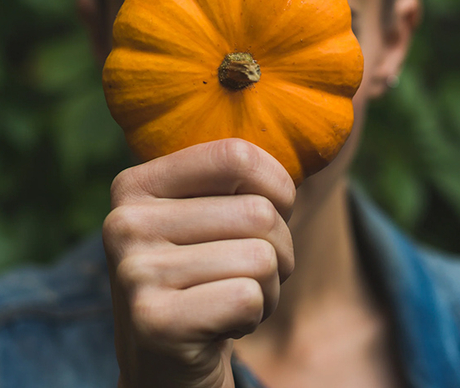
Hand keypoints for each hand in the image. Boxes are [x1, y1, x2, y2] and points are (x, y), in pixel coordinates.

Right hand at [103, 139, 295, 387]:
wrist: (168, 367)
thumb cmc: (206, 280)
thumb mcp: (207, 219)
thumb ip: (237, 175)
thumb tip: (337, 98)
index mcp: (134, 185)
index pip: (237, 154)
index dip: (279, 189)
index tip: (269, 216)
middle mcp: (123, 223)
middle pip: (258, 212)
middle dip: (277, 253)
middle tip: (246, 277)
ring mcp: (132, 272)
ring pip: (261, 258)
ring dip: (268, 289)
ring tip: (232, 301)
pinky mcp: (153, 321)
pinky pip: (249, 297)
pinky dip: (253, 316)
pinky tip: (221, 327)